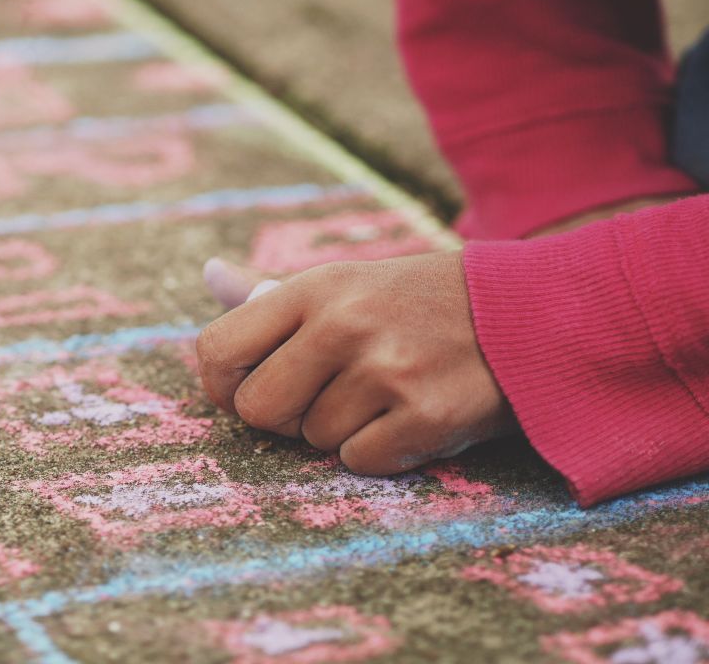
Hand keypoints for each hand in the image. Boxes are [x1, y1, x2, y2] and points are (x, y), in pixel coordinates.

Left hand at [196, 252, 517, 473]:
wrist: (527, 313)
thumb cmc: (417, 302)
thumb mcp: (345, 281)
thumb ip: (270, 293)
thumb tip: (209, 274)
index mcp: (314, 288)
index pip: (218, 350)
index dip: (223, 383)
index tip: (249, 386)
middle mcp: (343, 325)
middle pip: (256, 409)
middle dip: (283, 416)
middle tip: (323, 396)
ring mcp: (386, 371)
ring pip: (313, 440)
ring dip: (341, 429)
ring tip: (384, 393)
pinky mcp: (427, 416)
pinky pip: (360, 461)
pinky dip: (380, 450)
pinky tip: (409, 415)